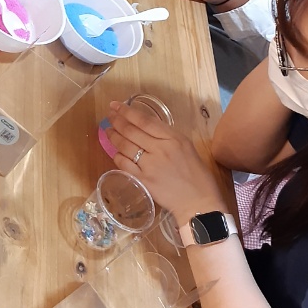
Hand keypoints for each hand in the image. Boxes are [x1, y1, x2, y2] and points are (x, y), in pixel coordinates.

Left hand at [105, 101, 225, 226]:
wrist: (198, 201)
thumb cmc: (196, 174)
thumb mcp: (186, 146)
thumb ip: (167, 136)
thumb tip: (146, 128)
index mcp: (173, 138)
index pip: (144, 120)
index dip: (127, 111)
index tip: (116, 105)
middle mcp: (160, 149)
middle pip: (131, 131)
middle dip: (116, 120)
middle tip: (109, 115)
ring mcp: (150, 165)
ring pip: (125, 146)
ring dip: (113, 136)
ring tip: (108, 130)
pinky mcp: (143, 180)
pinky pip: (124, 164)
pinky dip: (117, 156)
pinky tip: (115, 152)